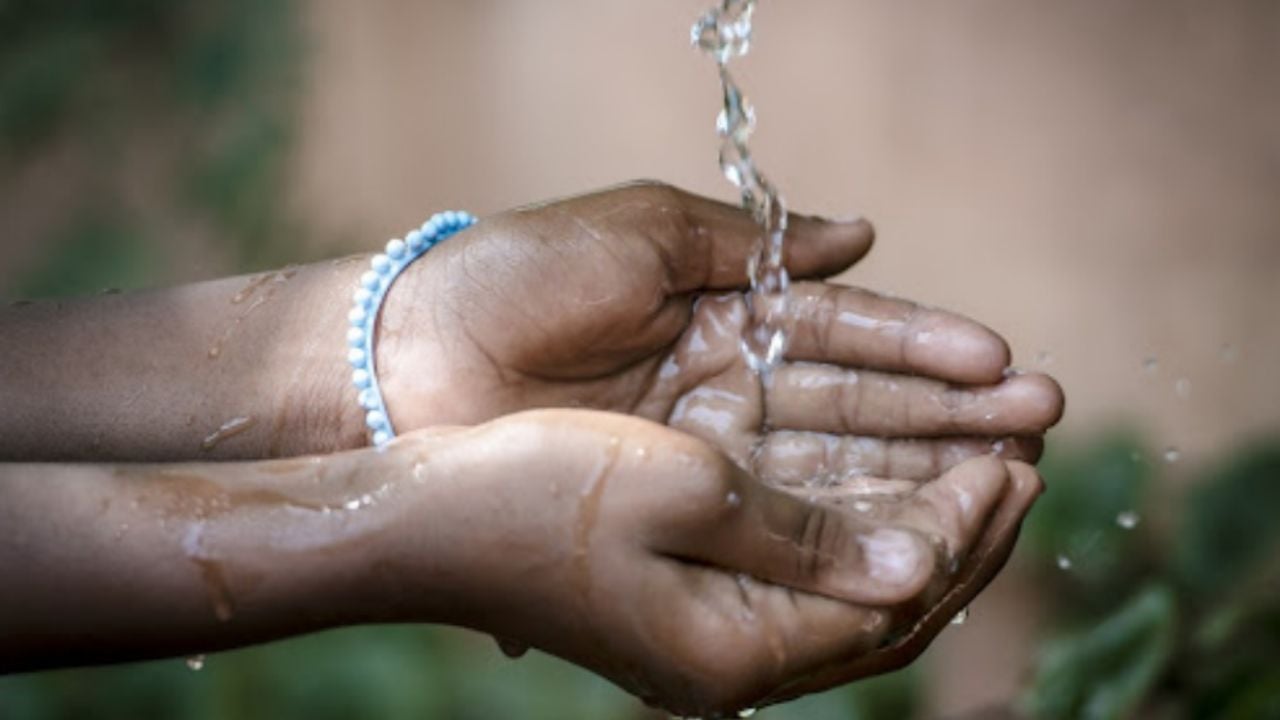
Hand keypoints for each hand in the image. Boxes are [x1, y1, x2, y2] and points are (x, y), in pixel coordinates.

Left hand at [377, 182, 1062, 472]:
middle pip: (857, 405)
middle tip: (1041, 423)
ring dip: (919, 470)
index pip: (846, 333)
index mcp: (722, 310)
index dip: (925, 348)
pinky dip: (843, 518)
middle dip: (948, 413)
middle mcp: (726, 385)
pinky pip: (774, 513)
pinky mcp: (674, 504)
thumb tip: (867, 232)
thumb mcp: (642, 232)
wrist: (409, 358)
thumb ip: (754, 240)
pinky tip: (913, 528)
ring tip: (1009, 474)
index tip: (1003, 363)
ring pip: (830, 464)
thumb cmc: (518, 276)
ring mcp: (703, 450)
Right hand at [379, 409, 1043, 717]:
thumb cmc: (536, 493)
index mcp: (736, 648)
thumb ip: (807, 533)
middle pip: (882, 608)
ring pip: (846, 588)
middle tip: (1020, 459)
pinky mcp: (683, 597)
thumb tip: (914, 561)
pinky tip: (875, 479)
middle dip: (960, 533)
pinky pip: (798, 570)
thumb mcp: (683, 492)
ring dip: (911, 523)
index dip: (963, 529)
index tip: (1012, 459)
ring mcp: (704, 630)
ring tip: (973, 462)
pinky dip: (850, 525)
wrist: (420, 517)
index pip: (892, 601)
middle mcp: (729, 656)